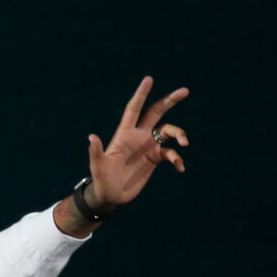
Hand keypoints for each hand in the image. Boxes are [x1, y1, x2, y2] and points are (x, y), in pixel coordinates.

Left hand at [84, 75, 190, 209]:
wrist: (111, 196)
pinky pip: (171, 154)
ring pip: (168, 132)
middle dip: (170, 101)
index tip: (149, 79)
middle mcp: (138, 136)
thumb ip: (97, 152)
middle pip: (157, 113)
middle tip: (185, 91)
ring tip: (185, 144)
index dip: (141, 94)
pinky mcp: (154, 159)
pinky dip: (177, 159)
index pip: (134, 108)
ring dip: (179, 134)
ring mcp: (148, 147)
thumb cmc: (101, 180)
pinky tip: (179, 168)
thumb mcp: (98, 166)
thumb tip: (91, 138)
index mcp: (125, 133)